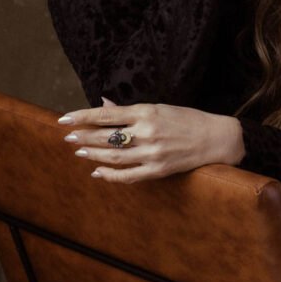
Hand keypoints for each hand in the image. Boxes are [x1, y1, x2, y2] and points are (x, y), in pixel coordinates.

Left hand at [58, 99, 244, 182]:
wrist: (216, 138)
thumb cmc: (187, 119)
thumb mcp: (159, 108)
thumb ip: (130, 110)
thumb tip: (103, 105)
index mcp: (147, 112)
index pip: (107, 114)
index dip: (83, 117)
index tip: (64, 119)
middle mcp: (147, 132)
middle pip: (106, 136)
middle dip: (84, 136)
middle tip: (68, 136)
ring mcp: (152, 153)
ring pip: (114, 156)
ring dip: (93, 154)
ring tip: (79, 151)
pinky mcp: (158, 170)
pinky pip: (129, 175)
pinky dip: (110, 175)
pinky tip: (97, 172)